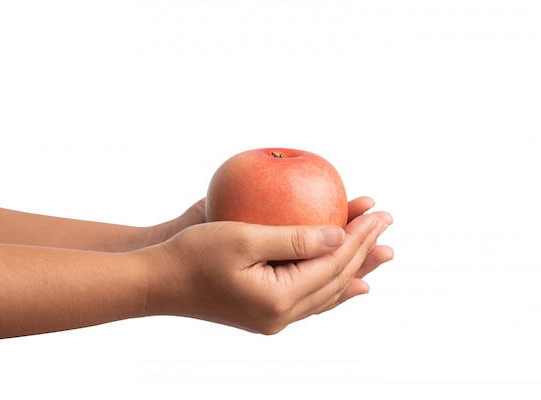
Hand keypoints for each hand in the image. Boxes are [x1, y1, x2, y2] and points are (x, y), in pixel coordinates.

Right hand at [145, 197, 392, 333]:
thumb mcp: (243, 238)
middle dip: (364, 251)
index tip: (380, 212)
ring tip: (381, 254)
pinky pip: (310, 299)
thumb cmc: (192, 255)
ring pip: (327, 293)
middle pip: (336, 281)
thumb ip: (294, 239)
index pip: (333, 265)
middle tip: (387, 223)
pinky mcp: (263, 314)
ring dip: (354, 269)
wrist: (158, 283)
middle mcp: (281, 316)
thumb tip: (339, 236)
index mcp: (279, 300)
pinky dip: (332, 287)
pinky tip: (348, 285)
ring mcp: (272, 319)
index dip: (359, 237)